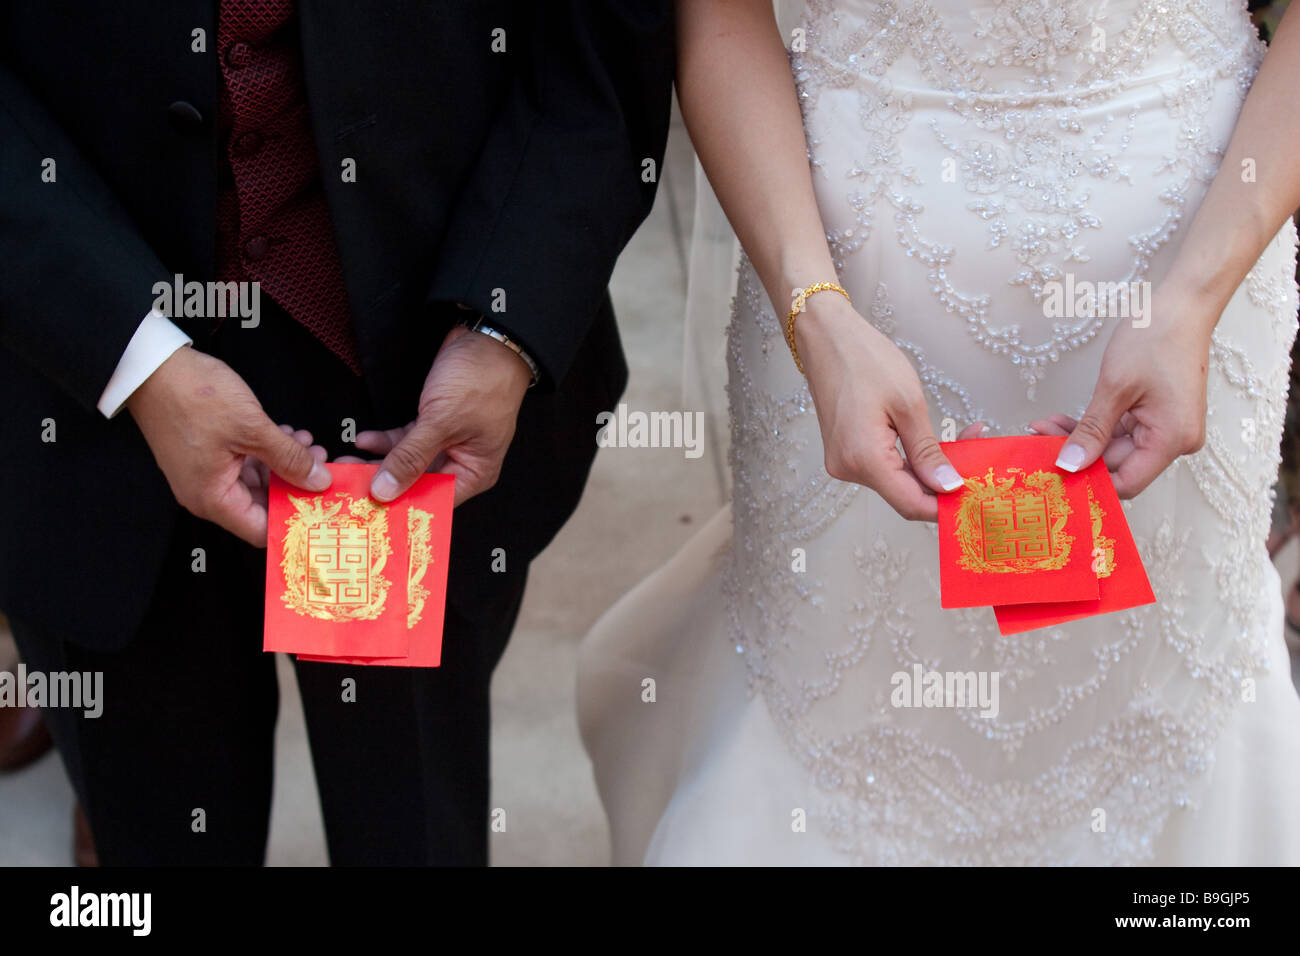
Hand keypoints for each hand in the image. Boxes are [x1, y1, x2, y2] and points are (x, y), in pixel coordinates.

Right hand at [127, 347, 331, 545]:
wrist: (152, 367)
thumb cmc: (191, 396)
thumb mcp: (252, 428)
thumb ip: (288, 458)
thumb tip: (318, 480)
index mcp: (213, 499)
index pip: (261, 531)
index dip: (294, 521)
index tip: (322, 507)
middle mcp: (207, 493)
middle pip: (263, 505)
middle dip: (296, 485)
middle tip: (322, 466)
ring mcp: (208, 474)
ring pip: (259, 481)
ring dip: (285, 464)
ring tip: (307, 444)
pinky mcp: (210, 455)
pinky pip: (246, 464)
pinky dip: (269, 452)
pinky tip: (288, 436)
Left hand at [364, 324, 531, 505]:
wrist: (487, 337)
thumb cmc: (482, 380)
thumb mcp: (442, 422)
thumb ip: (411, 458)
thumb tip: (385, 490)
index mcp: (475, 472)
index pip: (434, 501)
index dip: (401, 507)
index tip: (368, 510)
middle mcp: (462, 462)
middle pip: (417, 483)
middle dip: (383, 483)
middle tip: (349, 486)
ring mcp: (446, 442)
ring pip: (407, 462)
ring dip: (378, 462)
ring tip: (349, 464)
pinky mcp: (434, 422)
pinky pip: (405, 441)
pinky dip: (385, 441)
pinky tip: (365, 442)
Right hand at [795, 294, 975, 520]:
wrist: (826, 338)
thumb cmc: (865, 360)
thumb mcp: (908, 404)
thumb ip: (928, 451)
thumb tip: (948, 486)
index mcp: (864, 459)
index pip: (911, 504)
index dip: (945, 506)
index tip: (976, 494)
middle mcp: (848, 468)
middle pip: (905, 494)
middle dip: (942, 481)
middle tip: (976, 452)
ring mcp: (844, 462)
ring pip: (896, 481)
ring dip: (928, 468)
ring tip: (959, 439)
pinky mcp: (845, 452)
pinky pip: (883, 467)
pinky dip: (909, 460)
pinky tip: (929, 442)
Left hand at [1038, 286, 1212, 497]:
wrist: (1182, 307)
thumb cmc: (1155, 338)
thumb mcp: (1114, 387)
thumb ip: (1091, 431)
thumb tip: (1069, 466)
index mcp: (1172, 439)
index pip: (1127, 483)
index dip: (1088, 483)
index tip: (1052, 474)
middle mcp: (1176, 441)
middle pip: (1118, 465)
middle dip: (1076, 456)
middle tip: (1037, 441)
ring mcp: (1167, 429)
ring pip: (1114, 449)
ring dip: (1080, 441)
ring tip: (1042, 428)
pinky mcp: (1157, 418)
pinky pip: (1120, 433)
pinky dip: (1093, 428)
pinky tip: (1061, 422)